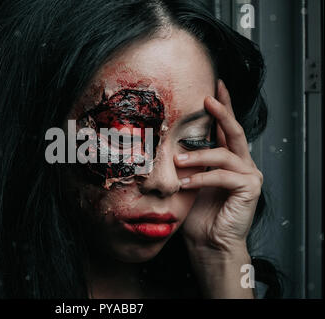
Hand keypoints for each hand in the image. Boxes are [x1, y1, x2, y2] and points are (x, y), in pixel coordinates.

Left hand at [175, 80, 262, 253]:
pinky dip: (202, 178)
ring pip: (224, 153)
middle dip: (221, 112)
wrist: (208, 244)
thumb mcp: (190, 181)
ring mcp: (249, 175)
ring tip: (176, 160)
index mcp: (228, 160)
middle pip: (234, 131)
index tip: (214, 86)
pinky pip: (222, 176)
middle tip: (207, 97)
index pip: (225, 128)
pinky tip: (185, 184)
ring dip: (198, 155)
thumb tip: (170, 142)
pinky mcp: (250, 189)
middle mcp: (242, 164)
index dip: (222, 107)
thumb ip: (189, 162)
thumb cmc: (198, 215)